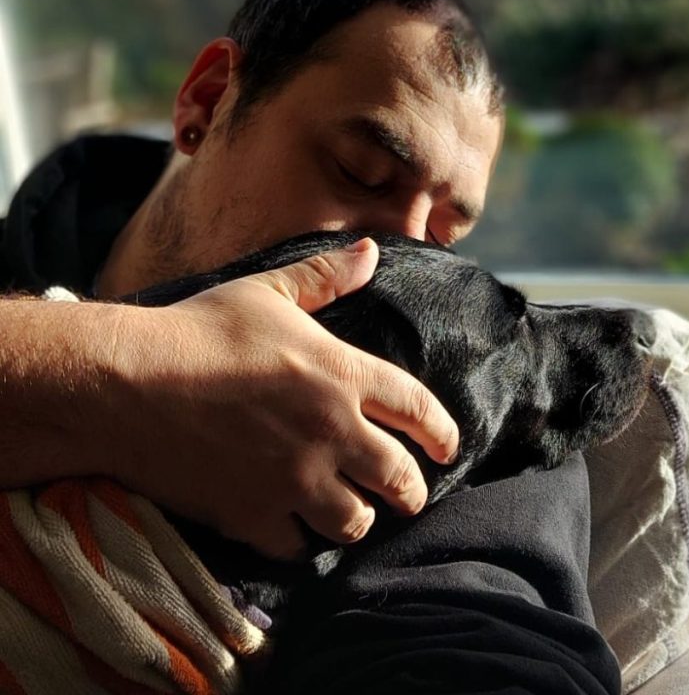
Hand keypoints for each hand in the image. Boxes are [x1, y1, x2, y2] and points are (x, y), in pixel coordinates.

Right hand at [107, 238, 458, 558]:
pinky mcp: (254, 514)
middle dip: (412, 490)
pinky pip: (297, 545)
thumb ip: (326, 274)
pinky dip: (302, 539)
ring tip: (353, 512)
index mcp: (341, 375)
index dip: (444, 433)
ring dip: (359, 518)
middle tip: (409, 494)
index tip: (450, 449)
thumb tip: (370, 250)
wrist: (130, 382)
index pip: (418, 409)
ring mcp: (294, 479)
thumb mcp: (268, 291)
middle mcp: (331, 432)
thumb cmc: (200, 330)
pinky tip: (296, 527)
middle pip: (399, 478)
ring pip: (355, 522)